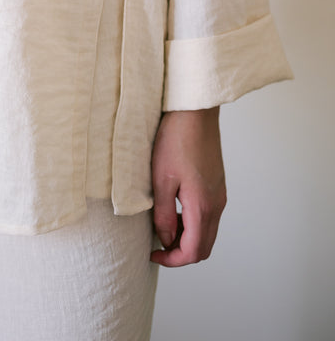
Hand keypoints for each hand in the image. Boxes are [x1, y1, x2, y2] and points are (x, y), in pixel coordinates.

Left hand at [149, 107, 225, 266]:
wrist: (194, 111)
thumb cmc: (175, 140)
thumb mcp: (161, 179)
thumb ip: (164, 214)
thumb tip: (164, 239)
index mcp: (203, 206)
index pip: (193, 251)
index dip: (172, 260)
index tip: (152, 254)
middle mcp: (216, 204)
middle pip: (203, 247)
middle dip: (180, 253)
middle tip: (157, 244)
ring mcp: (219, 195)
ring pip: (206, 232)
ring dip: (186, 237)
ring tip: (162, 223)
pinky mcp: (217, 185)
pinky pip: (208, 216)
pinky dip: (192, 222)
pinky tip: (174, 208)